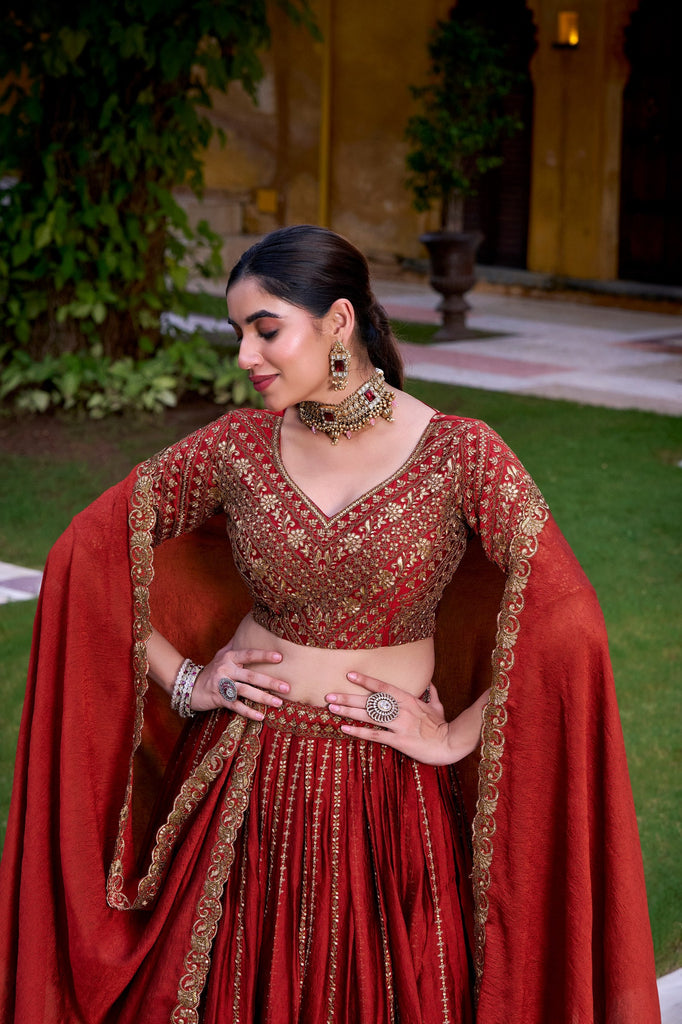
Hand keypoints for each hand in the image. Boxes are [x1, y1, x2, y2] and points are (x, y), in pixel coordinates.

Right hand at [191, 640, 289, 720]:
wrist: (189, 686)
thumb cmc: (211, 670)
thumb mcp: (221, 655)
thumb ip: (235, 645)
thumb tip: (248, 627)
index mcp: (229, 657)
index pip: (249, 654)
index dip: (264, 656)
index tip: (280, 658)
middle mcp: (226, 670)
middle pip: (251, 676)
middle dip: (270, 682)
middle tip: (287, 687)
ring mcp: (222, 685)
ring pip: (246, 691)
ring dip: (263, 698)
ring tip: (278, 703)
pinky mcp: (219, 699)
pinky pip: (236, 706)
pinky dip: (248, 712)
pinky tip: (261, 716)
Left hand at [325, 673, 488, 765]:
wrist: (451, 742)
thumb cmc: (443, 725)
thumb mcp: (437, 706)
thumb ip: (431, 694)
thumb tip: (430, 684)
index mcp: (408, 699)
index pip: (383, 686)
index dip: (365, 680)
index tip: (349, 674)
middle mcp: (401, 709)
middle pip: (370, 701)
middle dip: (348, 697)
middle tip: (329, 695)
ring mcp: (399, 724)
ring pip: (369, 716)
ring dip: (348, 712)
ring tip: (332, 709)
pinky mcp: (399, 740)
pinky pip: (375, 735)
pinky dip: (359, 732)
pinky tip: (345, 729)